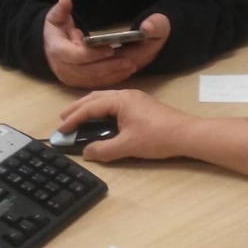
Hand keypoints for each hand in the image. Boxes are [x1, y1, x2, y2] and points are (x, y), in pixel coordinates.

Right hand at [43, 0, 168, 88]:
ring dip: (114, 74)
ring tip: (131, 66)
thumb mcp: (55, 18)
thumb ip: (61, 10)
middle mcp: (63, 69)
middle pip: (88, 71)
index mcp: (57, 52)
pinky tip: (126, 72)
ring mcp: (72, 79)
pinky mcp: (80, 84)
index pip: (76, 56)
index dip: (93, 54)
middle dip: (109, 67)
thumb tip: (65, 0)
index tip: (110, 49)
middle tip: (129, 61)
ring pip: (94, 80)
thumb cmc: (56, 31)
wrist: (49, 50)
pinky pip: (97, 83)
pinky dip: (112, 79)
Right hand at [58, 87, 190, 161]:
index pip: (90, 107)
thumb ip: (104, 150)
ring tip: (77, 117)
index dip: (73, 119)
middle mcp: (125, 95)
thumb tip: (87, 153)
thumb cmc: (157, 138)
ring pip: (105, 98)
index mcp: (120, 101)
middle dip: (77, 108)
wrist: (186, 134)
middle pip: (95, 98)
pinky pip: (114, 102)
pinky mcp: (141, 105)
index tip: (60, 130)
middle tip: (62, 119)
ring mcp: (135, 98)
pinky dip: (101, 108)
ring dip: (89, 107)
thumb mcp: (127, 146)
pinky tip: (100, 118)